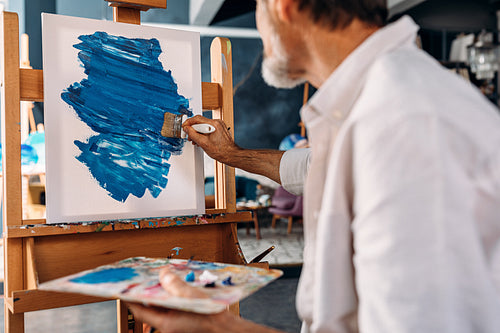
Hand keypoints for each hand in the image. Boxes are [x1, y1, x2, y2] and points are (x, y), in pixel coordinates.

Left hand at [128, 268, 283, 332]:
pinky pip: (175, 310)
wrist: (229, 332)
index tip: (125, 287)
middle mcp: (169, 327)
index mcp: (166, 323)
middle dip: (149, 293)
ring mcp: (178, 326)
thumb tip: (163, 274)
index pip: (140, 310)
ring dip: (163, 295)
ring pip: (164, 309)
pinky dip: (174, 300)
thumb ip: (175, 285)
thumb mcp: (192, 297)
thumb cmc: (213, 319)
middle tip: (146, 279)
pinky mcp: (186, 324)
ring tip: (165, 280)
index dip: (132, 298)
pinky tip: (181, 290)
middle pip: (152, 309)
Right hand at [182, 115, 239, 164]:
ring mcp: (219, 125)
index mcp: (214, 124)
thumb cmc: (221, 151)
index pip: (197, 118)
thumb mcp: (203, 143)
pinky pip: (209, 127)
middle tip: (189, 136)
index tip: (184, 127)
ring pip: (204, 125)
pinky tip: (201, 140)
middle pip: (200, 121)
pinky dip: (204, 133)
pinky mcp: (220, 128)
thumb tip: (187, 129)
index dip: (188, 123)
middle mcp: (217, 122)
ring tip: (195, 140)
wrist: (230, 155)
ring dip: (198, 132)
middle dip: (193, 129)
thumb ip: (193, 134)